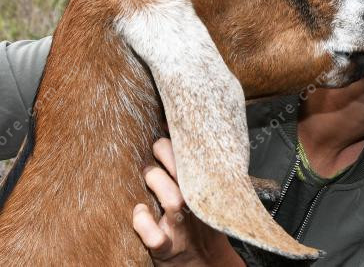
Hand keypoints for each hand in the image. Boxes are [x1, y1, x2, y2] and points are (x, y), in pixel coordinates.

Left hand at [133, 138, 244, 266]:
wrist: (207, 263)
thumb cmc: (197, 221)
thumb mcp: (202, 191)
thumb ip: (187, 165)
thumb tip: (166, 126)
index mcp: (205, 187)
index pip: (196, 156)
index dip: (179, 139)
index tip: (167, 127)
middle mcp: (196, 205)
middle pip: (184, 173)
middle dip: (166, 153)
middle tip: (156, 150)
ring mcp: (182, 227)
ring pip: (173, 200)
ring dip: (156, 182)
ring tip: (148, 173)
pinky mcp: (167, 248)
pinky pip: (154, 236)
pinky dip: (143, 222)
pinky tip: (140, 212)